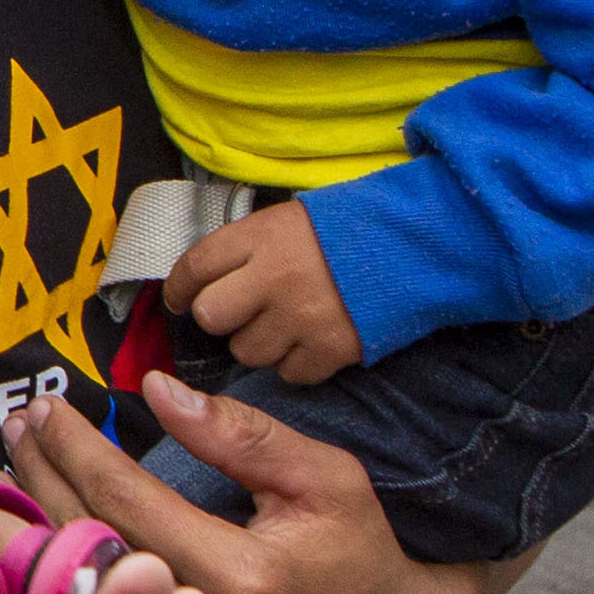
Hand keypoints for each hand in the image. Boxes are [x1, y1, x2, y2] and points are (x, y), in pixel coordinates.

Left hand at [9, 383, 510, 593]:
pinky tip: (33, 557)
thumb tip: (158, 390)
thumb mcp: (328, 481)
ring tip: (11, 480)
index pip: (125, 499)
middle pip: (87, 550)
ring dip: (34, 538)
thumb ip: (242, 436)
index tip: (47, 408)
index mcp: (243, 580)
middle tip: (18, 430)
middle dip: (41, 478)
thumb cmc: (365, 560)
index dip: (76, 447)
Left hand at [167, 201, 362, 385]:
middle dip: (221, 317)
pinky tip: (312, 340)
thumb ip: (246, 248)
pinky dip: (297, 363)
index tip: (178, 298)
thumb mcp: (287, 220)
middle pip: (210, 316)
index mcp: (261, 236)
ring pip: (247, 352)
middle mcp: (274, 276)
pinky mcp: (329, 349)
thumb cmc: (345, 230)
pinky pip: (289, 373)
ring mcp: (302, 316)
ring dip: (260, 342)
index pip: (195, 266)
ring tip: (287, 322)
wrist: (415, 244)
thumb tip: (202, 279)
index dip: (178, 287)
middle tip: (243, 311)